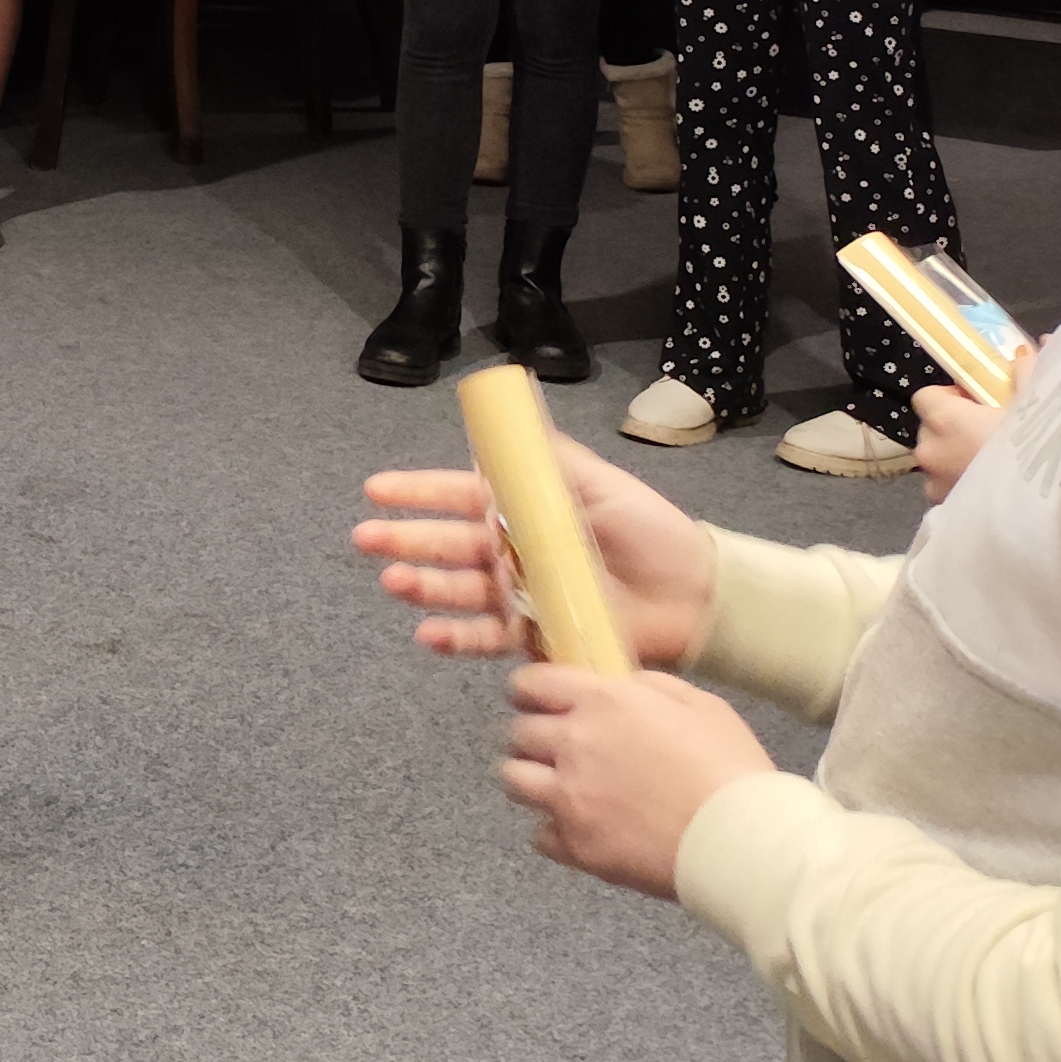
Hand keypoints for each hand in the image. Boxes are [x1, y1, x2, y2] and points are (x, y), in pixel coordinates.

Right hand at [355, 434, 718, 668]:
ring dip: (422, 587)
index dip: (417, 493)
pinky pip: (486, 638)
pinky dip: (455, 638)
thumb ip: (553, 459)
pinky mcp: (534, 635)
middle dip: (404, 540)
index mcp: (523, 511)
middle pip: (447, 545)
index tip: (376, 491)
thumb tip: (508, 422)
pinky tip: (429, 635)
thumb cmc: (652, 533)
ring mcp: (520, 596)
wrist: (694, 595)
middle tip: (366, 538)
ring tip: (394, 582)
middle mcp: (513, 553)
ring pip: (458, 591)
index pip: (458, 497)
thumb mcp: (602, 483)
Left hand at [501, 663, 774, 897]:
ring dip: (532, 780)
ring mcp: (570, 799)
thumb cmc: (732, 771)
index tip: (540, 700)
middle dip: (534, 737)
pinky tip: (582, 827)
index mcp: (603, 704)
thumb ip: (649, 688)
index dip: (532, 691)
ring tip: (560, 786)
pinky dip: (555, 831)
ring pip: (512, 780)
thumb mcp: (701, 706)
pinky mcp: (576, 846)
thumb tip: (622, 686)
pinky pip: (539, 835)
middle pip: (517, 733)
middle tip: (558, 748)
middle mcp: (575, 746)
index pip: (530, 683)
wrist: (745, 842)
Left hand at [911, 343, 1035, 502]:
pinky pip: (947, 489)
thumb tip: (1026, 351)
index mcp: (943, 420)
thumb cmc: (1039, 448)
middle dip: (954, 428)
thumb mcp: (1037, 402)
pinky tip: (994, 488)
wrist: (1049, 508)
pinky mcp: (946, 510)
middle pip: (930, 430)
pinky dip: (963, 485)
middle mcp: (929, 451)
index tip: (978, 400)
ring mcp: (935, 484)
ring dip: (957, 458)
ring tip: (996, 463)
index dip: (949, 396)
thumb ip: (1025, 373)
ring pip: (938, 461)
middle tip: (990, 431)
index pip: (926, 397)